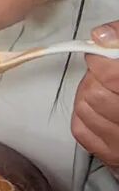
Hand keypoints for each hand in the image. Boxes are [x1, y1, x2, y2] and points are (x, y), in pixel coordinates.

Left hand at [73, 24, 118, 171]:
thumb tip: (100, 36)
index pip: (110, 77)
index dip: (99, 61)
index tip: (99, 56)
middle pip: (93, 93)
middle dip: (94, 78)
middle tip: (104, 75)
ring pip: (83, 110)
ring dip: (87, 95)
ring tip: (103, 90)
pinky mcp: (110, 155)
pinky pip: (80, 130)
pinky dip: (83, 115)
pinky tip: (98, 109)